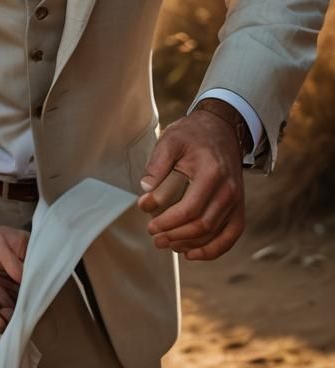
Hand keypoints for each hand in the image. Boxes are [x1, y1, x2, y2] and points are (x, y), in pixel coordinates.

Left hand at [137, 109, 244, 259]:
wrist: (221, 129)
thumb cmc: (192, 135)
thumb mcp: (170, 140)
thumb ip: (157, 164)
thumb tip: (145, 189)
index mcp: (212, 174)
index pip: (190, 209)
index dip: (169, 222)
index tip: (150, 226)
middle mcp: (229, 191)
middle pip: (203, 225)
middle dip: (176, 236)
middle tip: (155, 238)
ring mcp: (237, 201)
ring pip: (216, 234)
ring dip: (190, 245)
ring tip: (168, 244)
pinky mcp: (239, 207)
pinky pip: (230, 236)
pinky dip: (213, 249)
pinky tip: (192, 254)